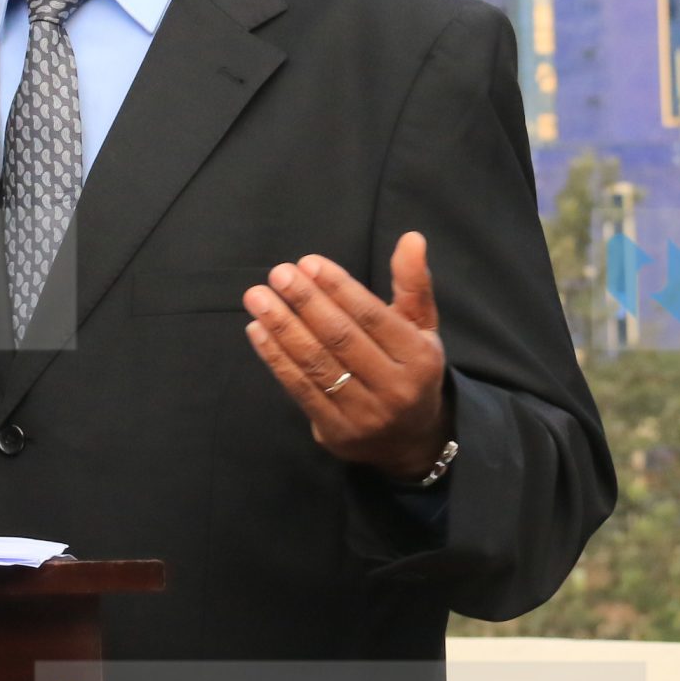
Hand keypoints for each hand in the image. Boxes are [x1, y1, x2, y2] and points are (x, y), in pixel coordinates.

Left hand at [241, 232, 449, 481]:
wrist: (411, 442)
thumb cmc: (410, 370)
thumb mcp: (421, 328)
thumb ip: (413, 283)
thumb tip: (411, 238)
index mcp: (418, 358)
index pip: (372, 317)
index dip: (338, 288)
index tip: (308, 263)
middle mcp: (394, 388)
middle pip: (340, 338)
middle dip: (305, 302)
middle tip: (278, 274)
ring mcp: (364, 415)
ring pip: (316, 364)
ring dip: (282, 327)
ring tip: (258, 298)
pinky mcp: (336, 432)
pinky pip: (300, 389)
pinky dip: (275, 358)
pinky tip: (257, 331)